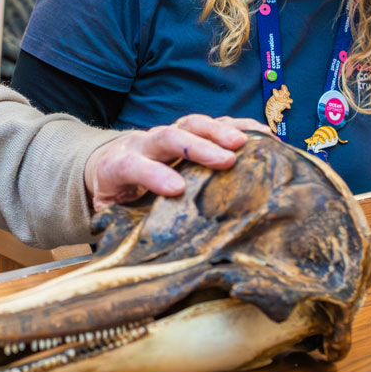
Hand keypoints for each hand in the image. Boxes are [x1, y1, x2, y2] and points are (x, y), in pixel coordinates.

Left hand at [83, 115, 266, 209]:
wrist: (111, 161)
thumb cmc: (114, 192)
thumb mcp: (107, 211)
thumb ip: (115, 225)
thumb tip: (124, 250)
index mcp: (120, 165)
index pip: (133, 164)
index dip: (153, 175)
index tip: (176, 189)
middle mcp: (145, 143)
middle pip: (167, 136)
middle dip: (196, 147)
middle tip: (225, 160)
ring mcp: (168, 133)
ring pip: (191, 123)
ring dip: (219, 131)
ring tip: (244, 143)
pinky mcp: (189, 130)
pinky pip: (215, 122)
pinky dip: (239, 125)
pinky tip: (263, 136)